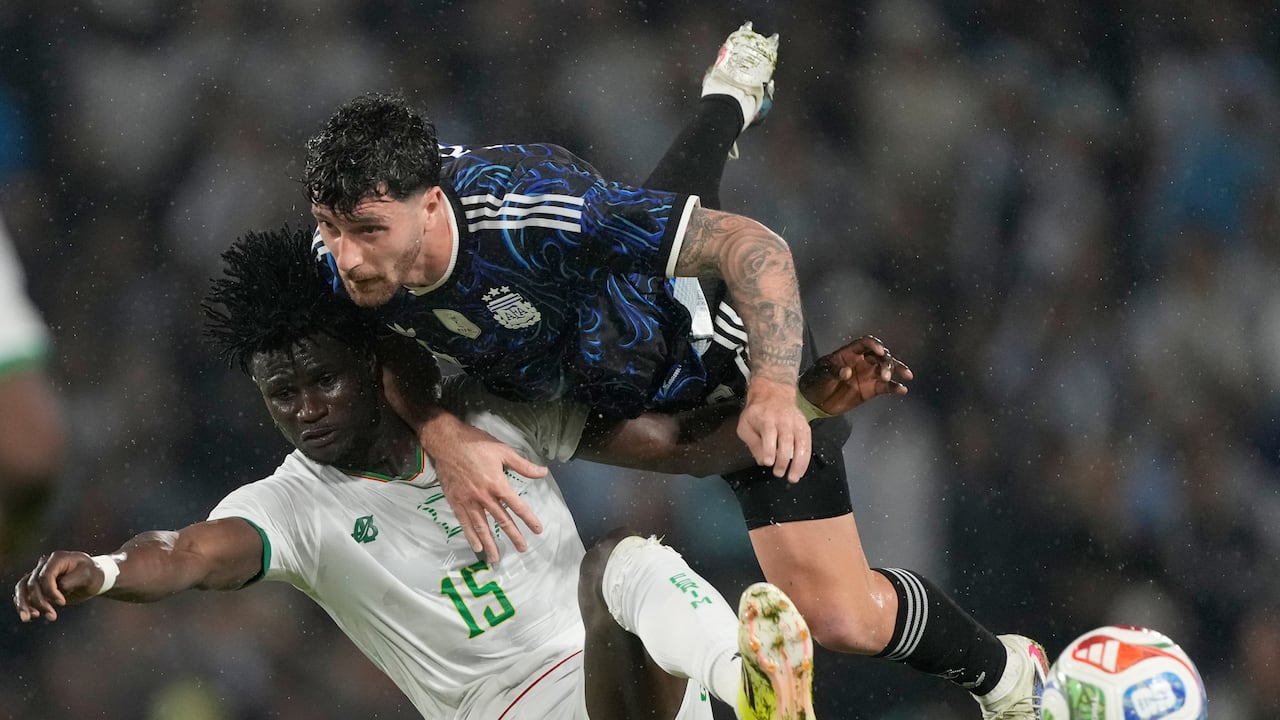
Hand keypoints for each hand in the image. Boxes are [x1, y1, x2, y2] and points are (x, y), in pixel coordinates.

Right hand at [14, 551, 99, 621]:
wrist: (93, 578)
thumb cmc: (92, 574)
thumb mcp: (88, 575)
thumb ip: (73, 580)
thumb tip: (59, 587)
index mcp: (58, 559)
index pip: (45, 575)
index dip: (50, 591)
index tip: (62, 603)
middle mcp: (45, 565)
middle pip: (32, 583)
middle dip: (40, 602)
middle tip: (52, 616)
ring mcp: (39, 574)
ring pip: (22, 588)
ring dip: (24, 604)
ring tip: (28, 618)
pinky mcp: (37, 585)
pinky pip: (23, 593)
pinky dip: (23, 604)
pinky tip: (29, 616)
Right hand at [420, 413, 547, 562]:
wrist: (447, 441)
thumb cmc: (476, 444)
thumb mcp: (503, 451)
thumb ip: (523, 466)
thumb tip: (543, 472)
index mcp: (497, 484)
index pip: (517, 506)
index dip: (529, 519)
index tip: (538, 530)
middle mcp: (483, 496)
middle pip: (501, 520)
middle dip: (513, 536)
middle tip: (522, 549)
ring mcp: (468, 501)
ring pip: (481, 526)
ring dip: (490, 543)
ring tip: (496, 558)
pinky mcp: (455, 501)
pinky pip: (464, 522)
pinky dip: (470, 535)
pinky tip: (476, 546)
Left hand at [737, 377, 812, 481]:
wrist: (774, 393)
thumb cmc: (757, 412)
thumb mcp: (745, 425)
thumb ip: (752, 443)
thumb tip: (761, 460)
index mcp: (766, 418)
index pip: (769, 434)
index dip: (769, 449)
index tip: (768, 462)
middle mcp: (783, 420)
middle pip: (786, 441)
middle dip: (783, 460)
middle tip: (778, 473)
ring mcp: (796, 423)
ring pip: (801, 444)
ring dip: (798, 462)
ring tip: (794, 477)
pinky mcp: (804, 427)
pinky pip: (808, 444)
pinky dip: (806, 458)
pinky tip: (801, 470)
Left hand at [799, 335, 911, 414]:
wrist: (814, 401)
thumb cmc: (815, 382)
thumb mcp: (820, 375)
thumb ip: (833, 372)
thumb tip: (847, 372)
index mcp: (849, 353)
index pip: (865, 343)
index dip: (874, 345)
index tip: (880, 351)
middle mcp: (861, 361)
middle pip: (880, 355)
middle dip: (886, 362)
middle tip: (885, 375)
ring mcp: (867, 375)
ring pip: (886, 368)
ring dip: (895, 371)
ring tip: (906, 377)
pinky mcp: (870, 390)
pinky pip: (886, 387)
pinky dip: (895, 387)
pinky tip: (902, 390)